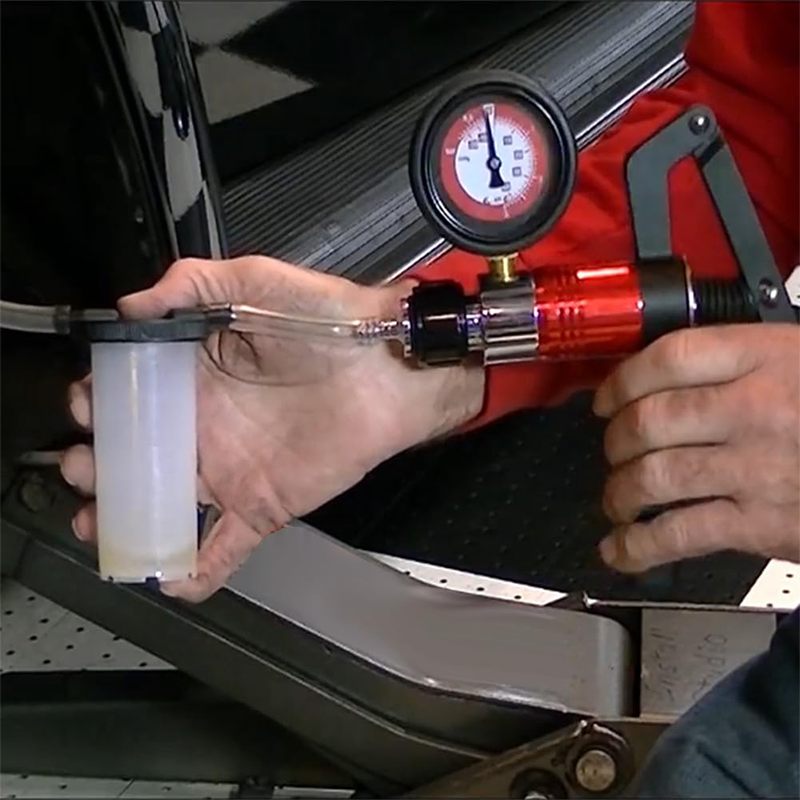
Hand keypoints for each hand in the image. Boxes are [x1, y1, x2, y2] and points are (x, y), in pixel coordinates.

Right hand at [61, 256, 483, 600]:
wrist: (391, 368)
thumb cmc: (330, 320)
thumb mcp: (259, 281)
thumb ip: (195, 283)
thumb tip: (132, 305)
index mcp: (195, 375)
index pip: (129, 394)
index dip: (97, 403)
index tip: (84, 407)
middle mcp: (205, 425)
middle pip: (135, 455)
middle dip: (97, 465)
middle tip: (83, 467)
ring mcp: (231, 469)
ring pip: (165, 504)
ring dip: (125, 519)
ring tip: (95, 524)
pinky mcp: (263, 503)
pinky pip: (224, 545)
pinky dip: (196, 569)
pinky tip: (169, 580)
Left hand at [593, 324, 799, 571]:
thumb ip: (741, 363)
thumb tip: (661, 378)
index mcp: (767, 357)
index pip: (669, 358)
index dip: (622, 381)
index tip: (605, 401)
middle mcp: (755, 407)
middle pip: (649, 421)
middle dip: (616, 442)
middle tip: (614, 452)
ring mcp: (756, 467)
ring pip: (654, 477)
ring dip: (620, 493)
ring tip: (617, 501)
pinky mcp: (761, 524)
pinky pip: (679, 533)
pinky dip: (637, 546)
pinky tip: (619, 549)